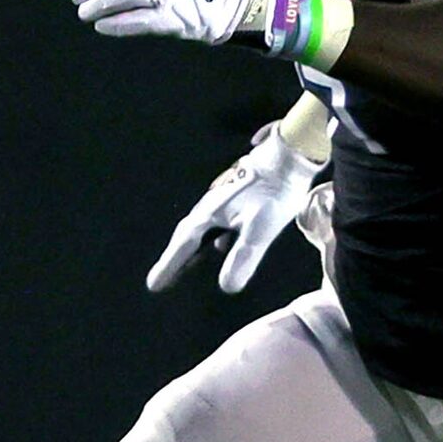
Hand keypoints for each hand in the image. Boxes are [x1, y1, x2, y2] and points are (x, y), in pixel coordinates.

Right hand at [148, 121, 324, 293]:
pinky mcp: (236, 192)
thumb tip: (227, 286)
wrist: (289, 154)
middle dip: (176, 257)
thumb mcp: (260, 230)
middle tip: (163, 277)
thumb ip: (243, 257)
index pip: (184, 246)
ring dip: (193, 246)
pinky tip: (223, 242)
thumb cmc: (274, 191)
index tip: (153, 285)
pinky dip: (212, 235)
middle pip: (187, 235)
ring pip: (202, 227)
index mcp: (209, 213)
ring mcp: (222, 196)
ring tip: (190, 263)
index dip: (169, 266)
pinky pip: (216, 220)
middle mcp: (210, 204)